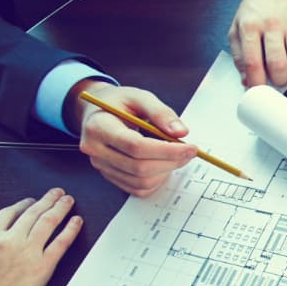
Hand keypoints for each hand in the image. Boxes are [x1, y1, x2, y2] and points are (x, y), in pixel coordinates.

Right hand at [0, 189, 82, 285]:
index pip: (8, 212)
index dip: (22, 205)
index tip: (30, 201)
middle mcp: (7, 239)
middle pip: (31, 213)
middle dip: (46, 200)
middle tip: (57, 193)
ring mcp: (26, 252)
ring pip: (48, 222)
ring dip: (60, 208)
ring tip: (68, 200)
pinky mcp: (42, 267)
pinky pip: (61, 242)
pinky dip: (71, 229)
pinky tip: (76, 220)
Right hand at [72, 80, 197, 196]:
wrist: (98, 112)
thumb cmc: (119, 102)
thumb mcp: (139, 96)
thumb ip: (161, 112)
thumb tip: (181, 133)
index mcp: (99, 127)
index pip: (135, 146)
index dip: (167, 150)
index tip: (190, 148)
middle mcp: (95, 150)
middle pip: (139, 167)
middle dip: (171, 162)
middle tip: (189, 152)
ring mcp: (101, 166)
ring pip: (140, 182)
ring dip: (166, 172)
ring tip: (176, 156)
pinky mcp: (109, 176)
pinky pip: (137, 189)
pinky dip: (156, 180)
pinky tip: (163, 164)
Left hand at [228, 0, 286, 88]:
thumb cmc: (257, 8)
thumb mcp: (238, 28)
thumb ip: (239, 55)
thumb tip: (247, 80)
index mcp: (250, 26)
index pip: (253, 63)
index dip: (256, 83)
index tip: (258, 90)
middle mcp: (271, 24)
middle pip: (278, 64)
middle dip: (278, 80)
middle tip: (277, 79)